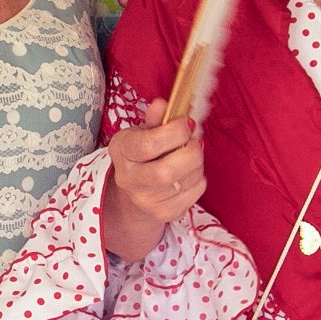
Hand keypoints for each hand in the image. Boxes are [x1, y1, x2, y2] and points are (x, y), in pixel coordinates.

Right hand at [106, 114, 204, 257]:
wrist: (136, 191)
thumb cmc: (144, 154)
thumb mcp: (144, 131)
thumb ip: (155, 118)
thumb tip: (162, 105)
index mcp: (121, 151)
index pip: (149, 144)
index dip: (175, 132)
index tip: (186, 124)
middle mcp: (128, 179)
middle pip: (167, 171)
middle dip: (191, 152)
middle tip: (194, 142)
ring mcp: (145, 201)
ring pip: (185, 181)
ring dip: (197, 164)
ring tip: (190, 156)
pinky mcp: (164, 214)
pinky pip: (194, 194)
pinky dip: (198, 180)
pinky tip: (189, 174)